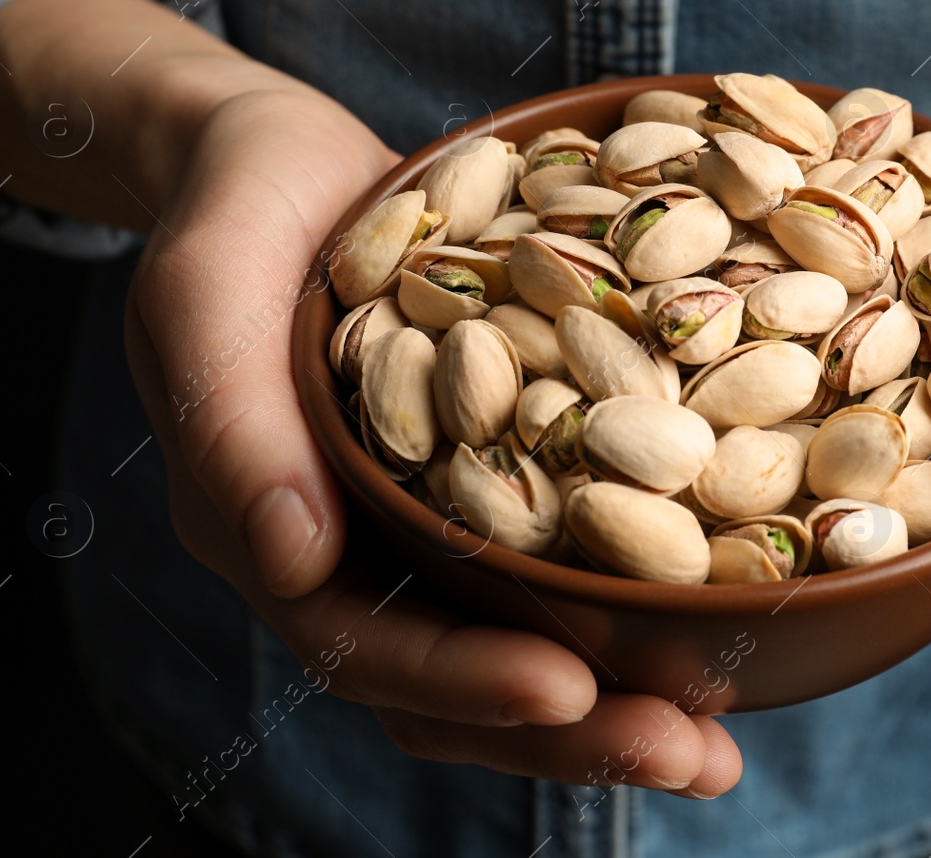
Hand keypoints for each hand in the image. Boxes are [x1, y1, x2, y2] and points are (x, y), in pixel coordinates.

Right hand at [0, 0, 740, 795]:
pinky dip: (637, 600)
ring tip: (721, 742)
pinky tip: (726, 618)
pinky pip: (564, 559)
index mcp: (276, 537)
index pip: (363, 645)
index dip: (462, 682)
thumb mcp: (203, 297)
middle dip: (575, 735)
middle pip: (461, 683)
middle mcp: (359, 554)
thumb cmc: (230, 222)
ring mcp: (430, 524)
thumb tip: (293, 563)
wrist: (282, 167)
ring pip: (522, 643)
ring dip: (623, 699)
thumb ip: (234, 428)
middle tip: (695, 762)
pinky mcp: (497, 474)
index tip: (568, 691)